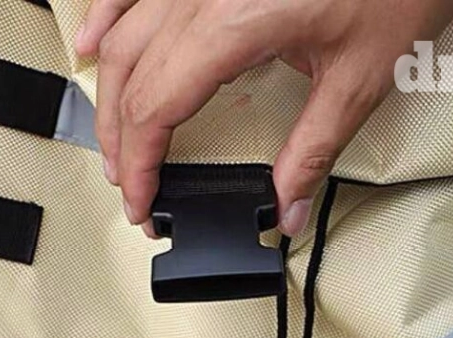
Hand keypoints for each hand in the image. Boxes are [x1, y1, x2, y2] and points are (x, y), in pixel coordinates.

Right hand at [75, 0, 452, 236]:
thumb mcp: (359, 78)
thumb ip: (314, 150)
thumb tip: (289, 203)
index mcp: (233, 22)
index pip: (156, 107)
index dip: (140, 164)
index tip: (142, 203)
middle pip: (129, 72)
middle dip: (120, 139)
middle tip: (131, 184)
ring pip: (124, 32)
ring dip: (110, 91)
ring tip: (113, 137)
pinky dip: (108, 18)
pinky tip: (93, 42)